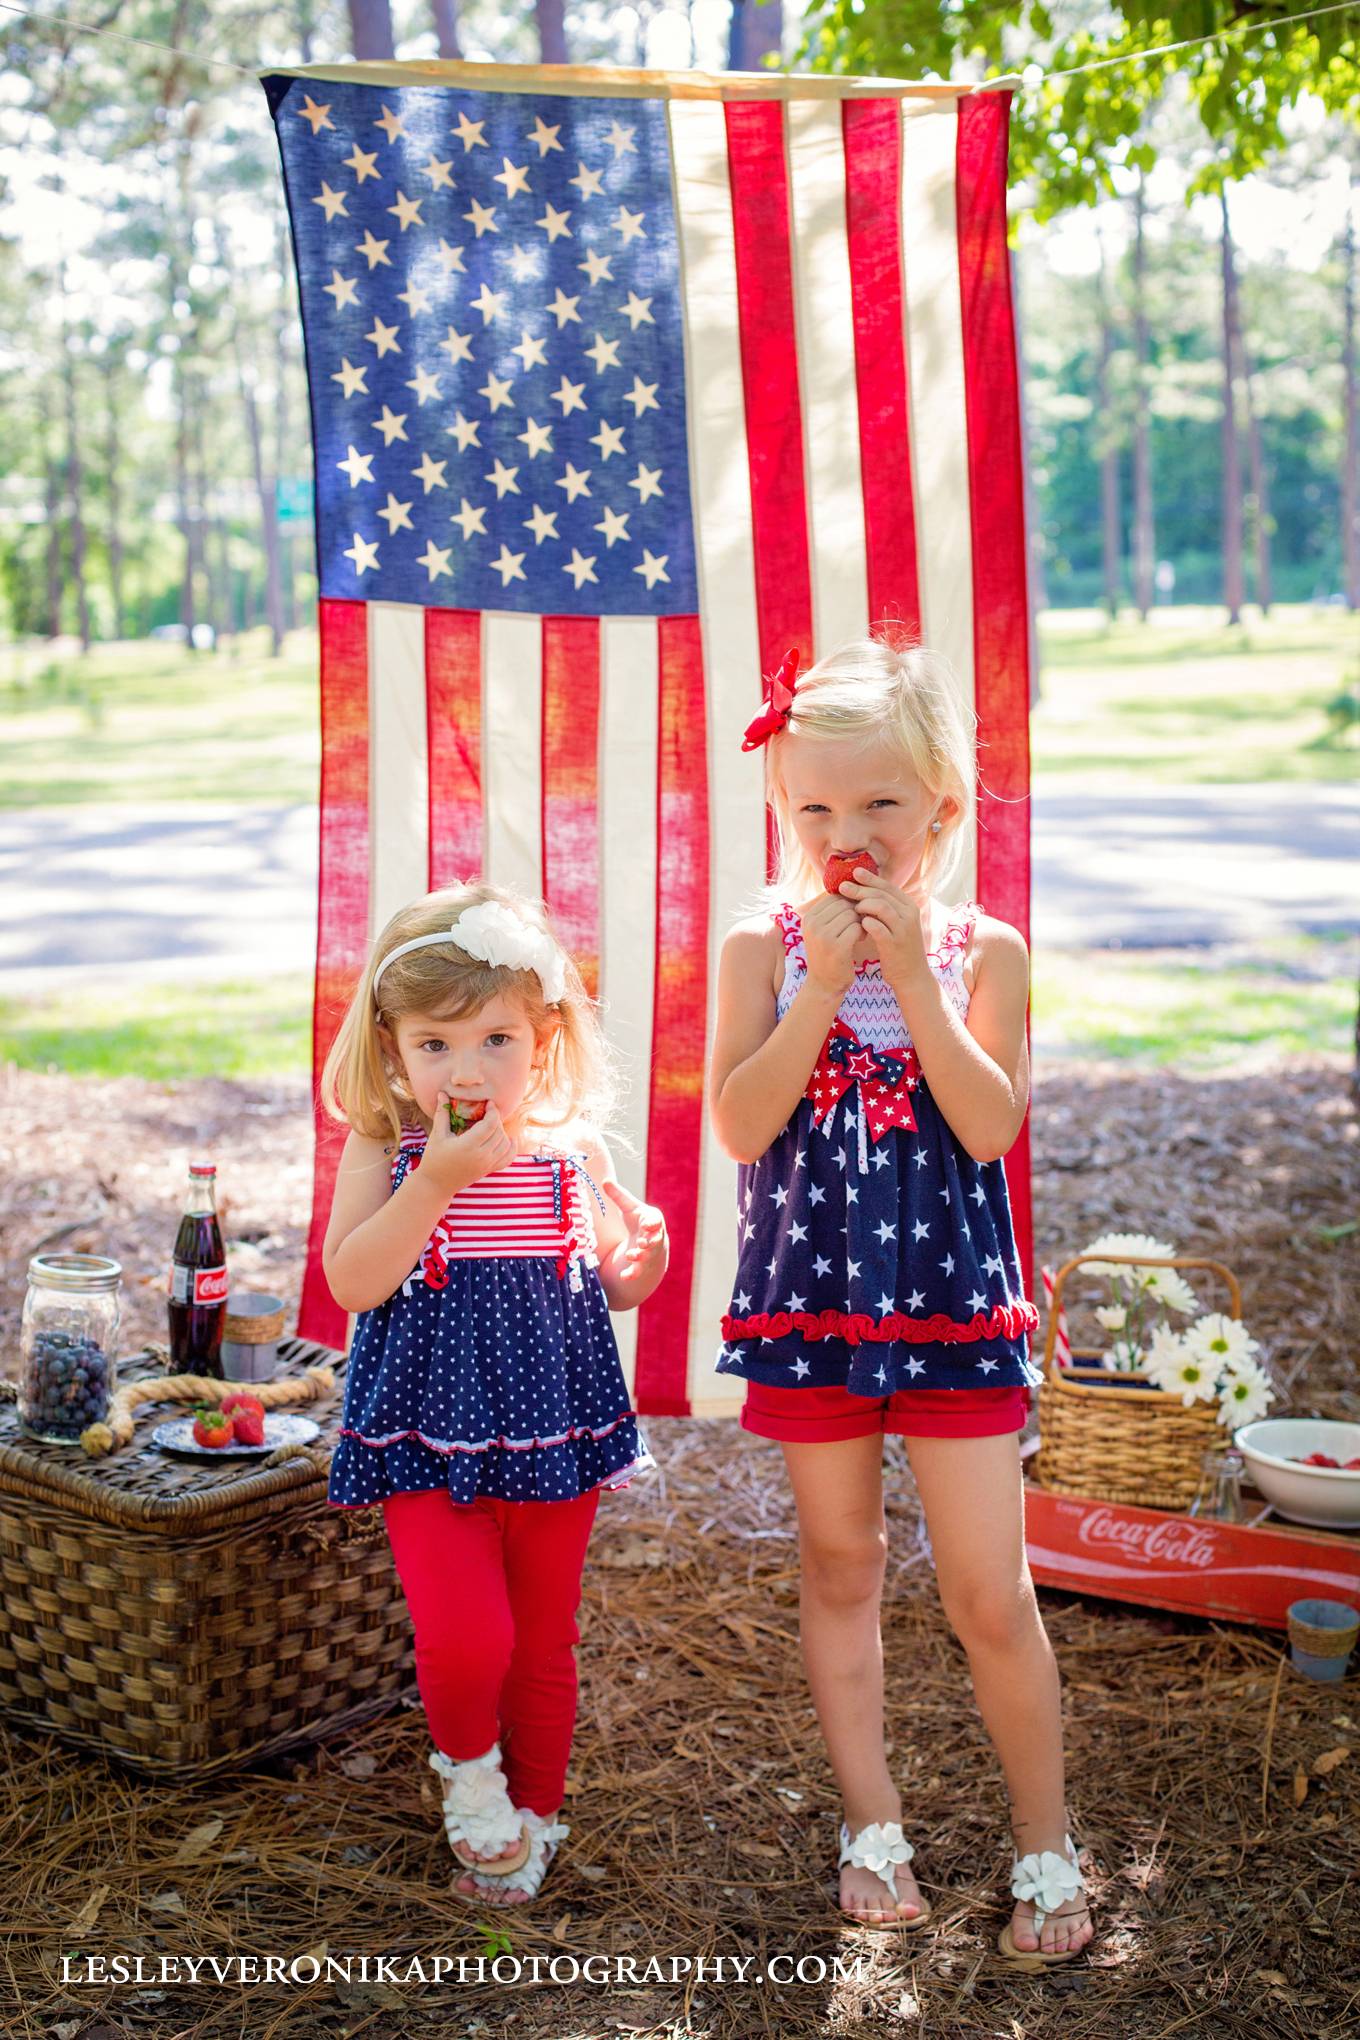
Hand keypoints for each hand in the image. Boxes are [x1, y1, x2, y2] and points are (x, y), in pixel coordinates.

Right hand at [421, 1095, 513, 1197]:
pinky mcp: (489, 1170)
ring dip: (502, 1131)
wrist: (436, 1184)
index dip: (493, 1111)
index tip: (488, 1103)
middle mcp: (482, 1156)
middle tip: (487, 1112)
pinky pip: (508, 1158)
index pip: (490, 1124)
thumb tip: (442, 1093)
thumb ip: (442, 1114)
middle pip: (499, 1132)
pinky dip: (511, 1147)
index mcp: (469, 1145)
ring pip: (505, 1143)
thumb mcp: (437, 1135)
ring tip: (491, 1125)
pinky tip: (509, 1139)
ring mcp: (487, 1164)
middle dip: (496, 1119)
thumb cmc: (434, 1158)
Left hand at [602, 1178, 667, 1292]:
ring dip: (641, 1257)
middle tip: (642, 1242)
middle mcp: (654, 1239)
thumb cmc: (639, 1223)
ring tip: (631, 1255)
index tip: (646, 1225)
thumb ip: (619, 1196)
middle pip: (655, 1240)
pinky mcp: (641, 1268)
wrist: (648, 1244)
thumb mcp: (630, 1208)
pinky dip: (632, 1274)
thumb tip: (605, 1180)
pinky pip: (638, 1272)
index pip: (656, 1222)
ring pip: (648, 1257)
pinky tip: (624, 1276)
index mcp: (653, 1222)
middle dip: (649, 1242)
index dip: (652, 1224)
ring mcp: (649, 1254)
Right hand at [800, 889, 864, 998]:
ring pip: (852, 914)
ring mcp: (823, 936)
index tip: (852, 916)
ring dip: (861, 922)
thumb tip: (851, 886)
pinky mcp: (836, 947)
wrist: (824, 984)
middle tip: (860, 924)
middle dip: (856, 912)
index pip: (835, 897)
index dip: (848, 903)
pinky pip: (857, 927)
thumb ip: (832, 911)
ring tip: (860, 932)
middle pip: (844, 904)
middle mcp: (812, 924)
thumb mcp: (823, 930)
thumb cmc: (828, 954)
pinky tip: (862, 939)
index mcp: (808, 917)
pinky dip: (863, 932)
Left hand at [841, 870, 931, 989]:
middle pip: (882, 894)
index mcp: (909, 906)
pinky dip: (866, 923)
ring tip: (851, 908)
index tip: (853, 873)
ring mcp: (904, 929)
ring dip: (863, 905)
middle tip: (843, 887)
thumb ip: (884, 908)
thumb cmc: (897, 948)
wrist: (911, 976)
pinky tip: (858, 924)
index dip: (870, 878)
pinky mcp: (895, 944)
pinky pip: (878, 927)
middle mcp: (909, 914)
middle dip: (860, 889)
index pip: (887, 886)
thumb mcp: (895, 924)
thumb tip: (863, 891)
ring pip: (881, 907)